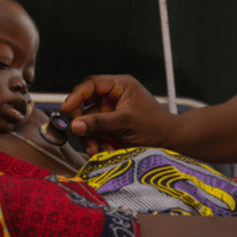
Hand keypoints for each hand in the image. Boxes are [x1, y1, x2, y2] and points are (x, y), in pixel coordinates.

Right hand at [60, 74, 176, 154]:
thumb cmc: (156, 126)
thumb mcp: (126, 122)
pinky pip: (94, 134)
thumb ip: (99, 123)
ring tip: (96, 149)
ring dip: (89, 137)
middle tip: (78, 131)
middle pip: (85, 103)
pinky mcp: (109, 129)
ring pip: (87, 122)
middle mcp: (113, 97)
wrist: (170, 143)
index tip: (67, 108)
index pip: (92, 84)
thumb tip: (75, 125)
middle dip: (81, 120)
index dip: (77, 95)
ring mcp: (110, 113)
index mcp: (120, 86)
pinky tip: (103, 151)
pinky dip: (95, 144)